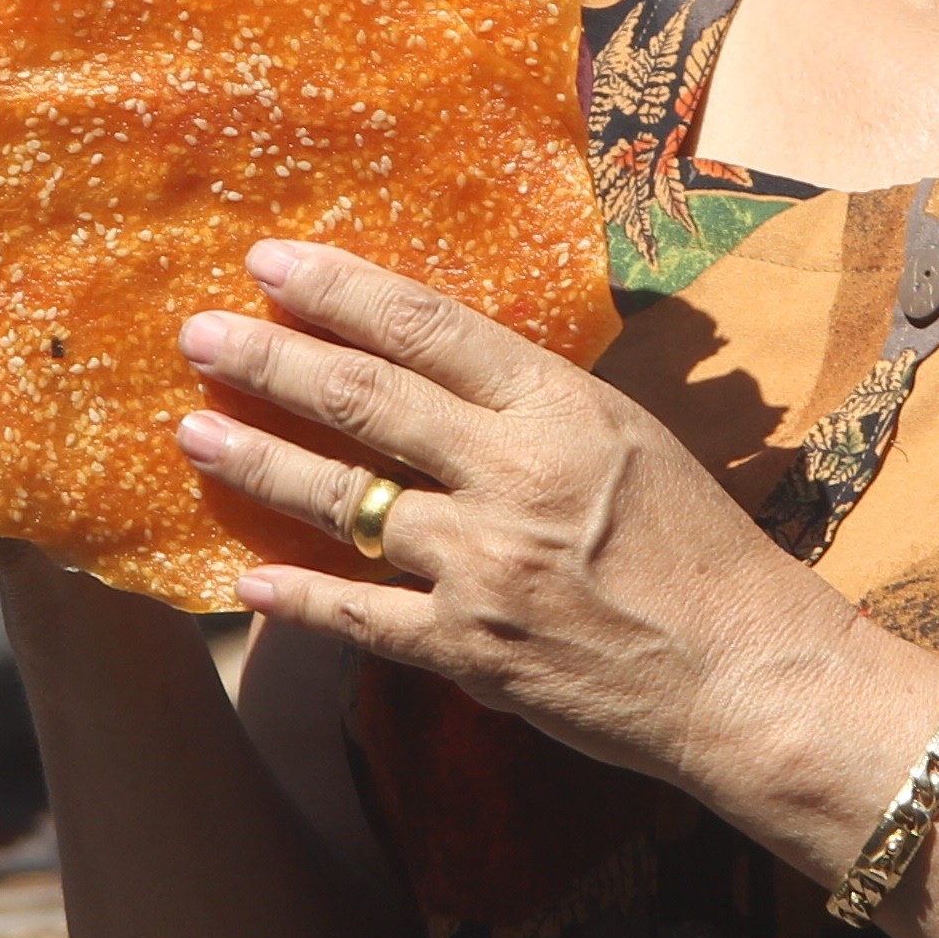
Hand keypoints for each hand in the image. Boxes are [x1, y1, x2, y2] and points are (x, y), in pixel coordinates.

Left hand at [182, 239, 889, 806]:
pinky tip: (248, 583)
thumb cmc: (702, 551)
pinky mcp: (469, 648)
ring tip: (193, 431)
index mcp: (561, 408)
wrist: (745, 673)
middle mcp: (514, 477)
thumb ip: (534, 406)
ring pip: (342, 503)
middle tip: (200, 337)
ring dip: (259, 463)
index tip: (269, 263)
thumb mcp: (629, 439)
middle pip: (365, 402)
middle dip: (271, 362)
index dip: (339, 290)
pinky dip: (297, 599)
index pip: (426, 328)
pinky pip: (359, 616)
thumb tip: (437, 368)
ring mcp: (484, 565)